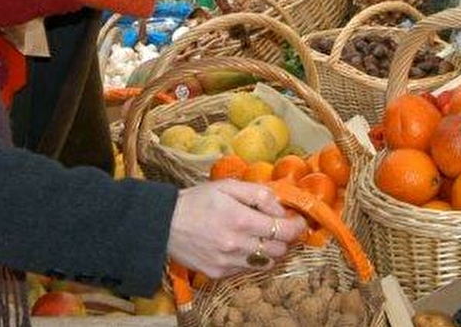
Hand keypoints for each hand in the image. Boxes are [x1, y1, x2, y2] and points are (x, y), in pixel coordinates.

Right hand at [166, 181, 305, 278]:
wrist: (163, 223)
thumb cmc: (197, 200)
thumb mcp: (228, 187)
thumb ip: (259, 195)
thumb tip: (281, 209)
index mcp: (241, 220)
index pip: (284, 231)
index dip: (296, 227)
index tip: (297, 222)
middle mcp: (237, 245)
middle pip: (279, 250)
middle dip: (284, 239)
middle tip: (279, 228)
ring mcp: (227, 262)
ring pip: (265, 263)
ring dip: (269, 251)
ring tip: (260, 238)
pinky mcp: (218, 273)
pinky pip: (246, 270)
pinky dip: (250, 260)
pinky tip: (240, 246)